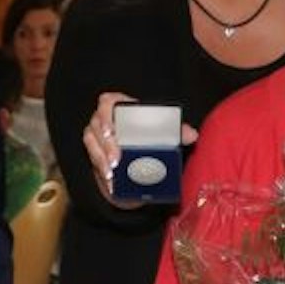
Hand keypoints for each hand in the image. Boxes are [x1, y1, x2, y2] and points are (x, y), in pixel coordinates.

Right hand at [84, 92, 199, 208]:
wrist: (143, 161)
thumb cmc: (151, 138)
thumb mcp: (165, 134)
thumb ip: (177, 132)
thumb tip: (192, 134)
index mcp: (121, 109)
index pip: (107, 102)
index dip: (105, 114)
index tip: (111, 130)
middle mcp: (106, 120)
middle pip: (97, 126)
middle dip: (106, 145)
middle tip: (116, 159)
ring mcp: (98, 137)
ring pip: (92, 144)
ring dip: (100, 159)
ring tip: (111, 172)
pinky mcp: (96, 153)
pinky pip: (93, 159)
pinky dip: (101, 170)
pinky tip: (109, 181)